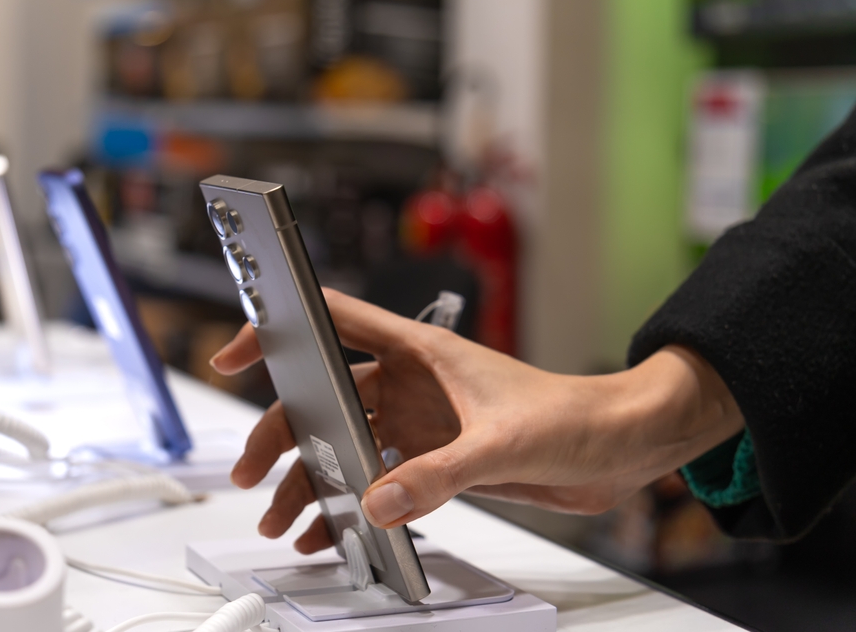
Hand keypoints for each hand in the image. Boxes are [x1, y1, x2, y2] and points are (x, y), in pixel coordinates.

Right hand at [210, 288, 742, 552]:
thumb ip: (438, 474)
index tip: (237, 352)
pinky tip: (336, 532)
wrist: (618, 445)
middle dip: (284, 434)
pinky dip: (354, 505)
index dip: (280, 329)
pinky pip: (380, 480)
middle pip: (327, 398)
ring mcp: (424, 422)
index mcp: (422, 351)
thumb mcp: (502, 444)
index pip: (336, 322)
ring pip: (349, 445)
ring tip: (285, 519)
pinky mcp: (439, 458)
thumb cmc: (575, 415)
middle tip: (253, 473)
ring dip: (314, 480)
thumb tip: (376, 502)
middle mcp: (414, 383)